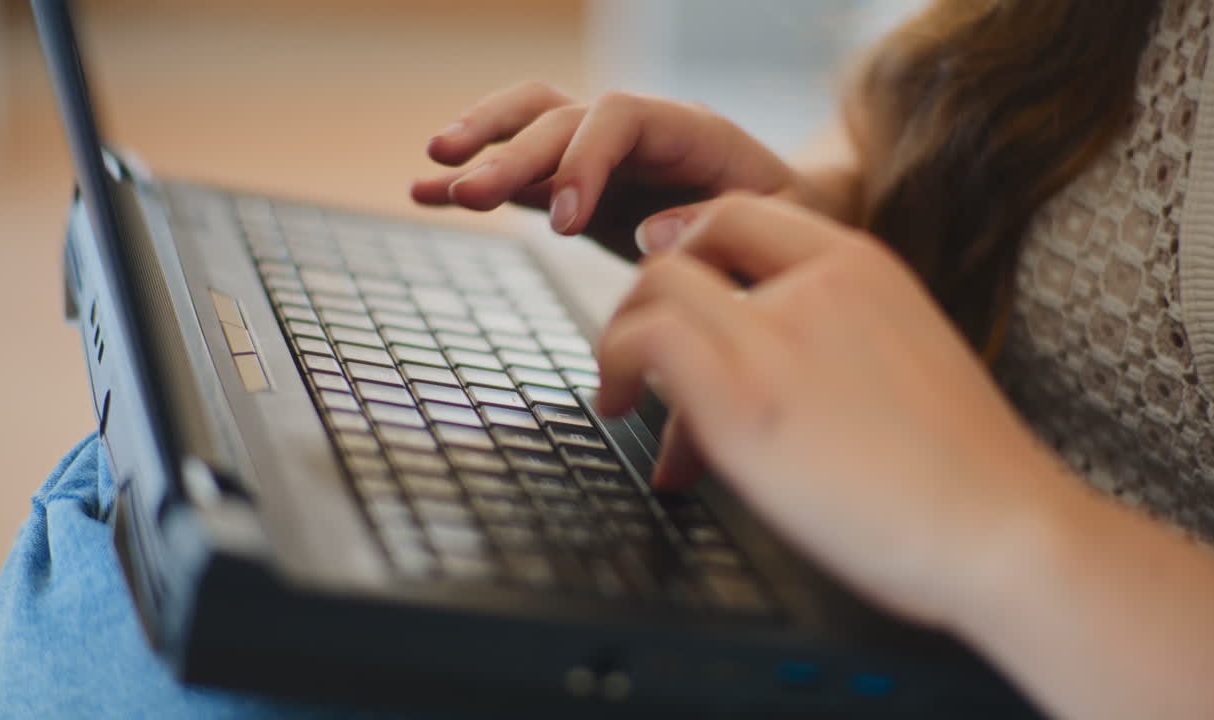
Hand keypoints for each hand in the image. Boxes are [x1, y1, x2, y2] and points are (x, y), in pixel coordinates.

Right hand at [410, 81, 819, 259]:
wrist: (783, 220)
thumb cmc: (786, 224)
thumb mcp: (777, 225)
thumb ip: (719, 227)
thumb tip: (649, 232)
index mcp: (692, 130)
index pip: (623, 116)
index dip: (585, 159)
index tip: (563, 223)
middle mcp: (640, 129)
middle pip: (564, 116)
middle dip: (514, 152)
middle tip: (470, 195)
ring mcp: (605, 151)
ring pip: (533, 120)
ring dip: (483, 138)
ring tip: (435, 167)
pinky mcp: (580, 183)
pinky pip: (522, 170)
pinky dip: (476, 176)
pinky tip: (426, 192)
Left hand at [594, 194, 1070, 627]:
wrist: (1005, 529)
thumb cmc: (969, 474)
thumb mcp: (908, 364)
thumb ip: (843, 341)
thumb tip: (789, 374)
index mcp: (866, 269)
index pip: (751, 212)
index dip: (696, 238)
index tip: (673, 272)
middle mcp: (819, 285)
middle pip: (693, 239)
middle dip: (649, 285)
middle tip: (634, 338)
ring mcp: (778, 337)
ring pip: (655, 286)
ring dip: (619, 331)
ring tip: (616, 384)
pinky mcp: (741, 398)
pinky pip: (644, 341)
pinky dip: (613, 364)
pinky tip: (620, 403)